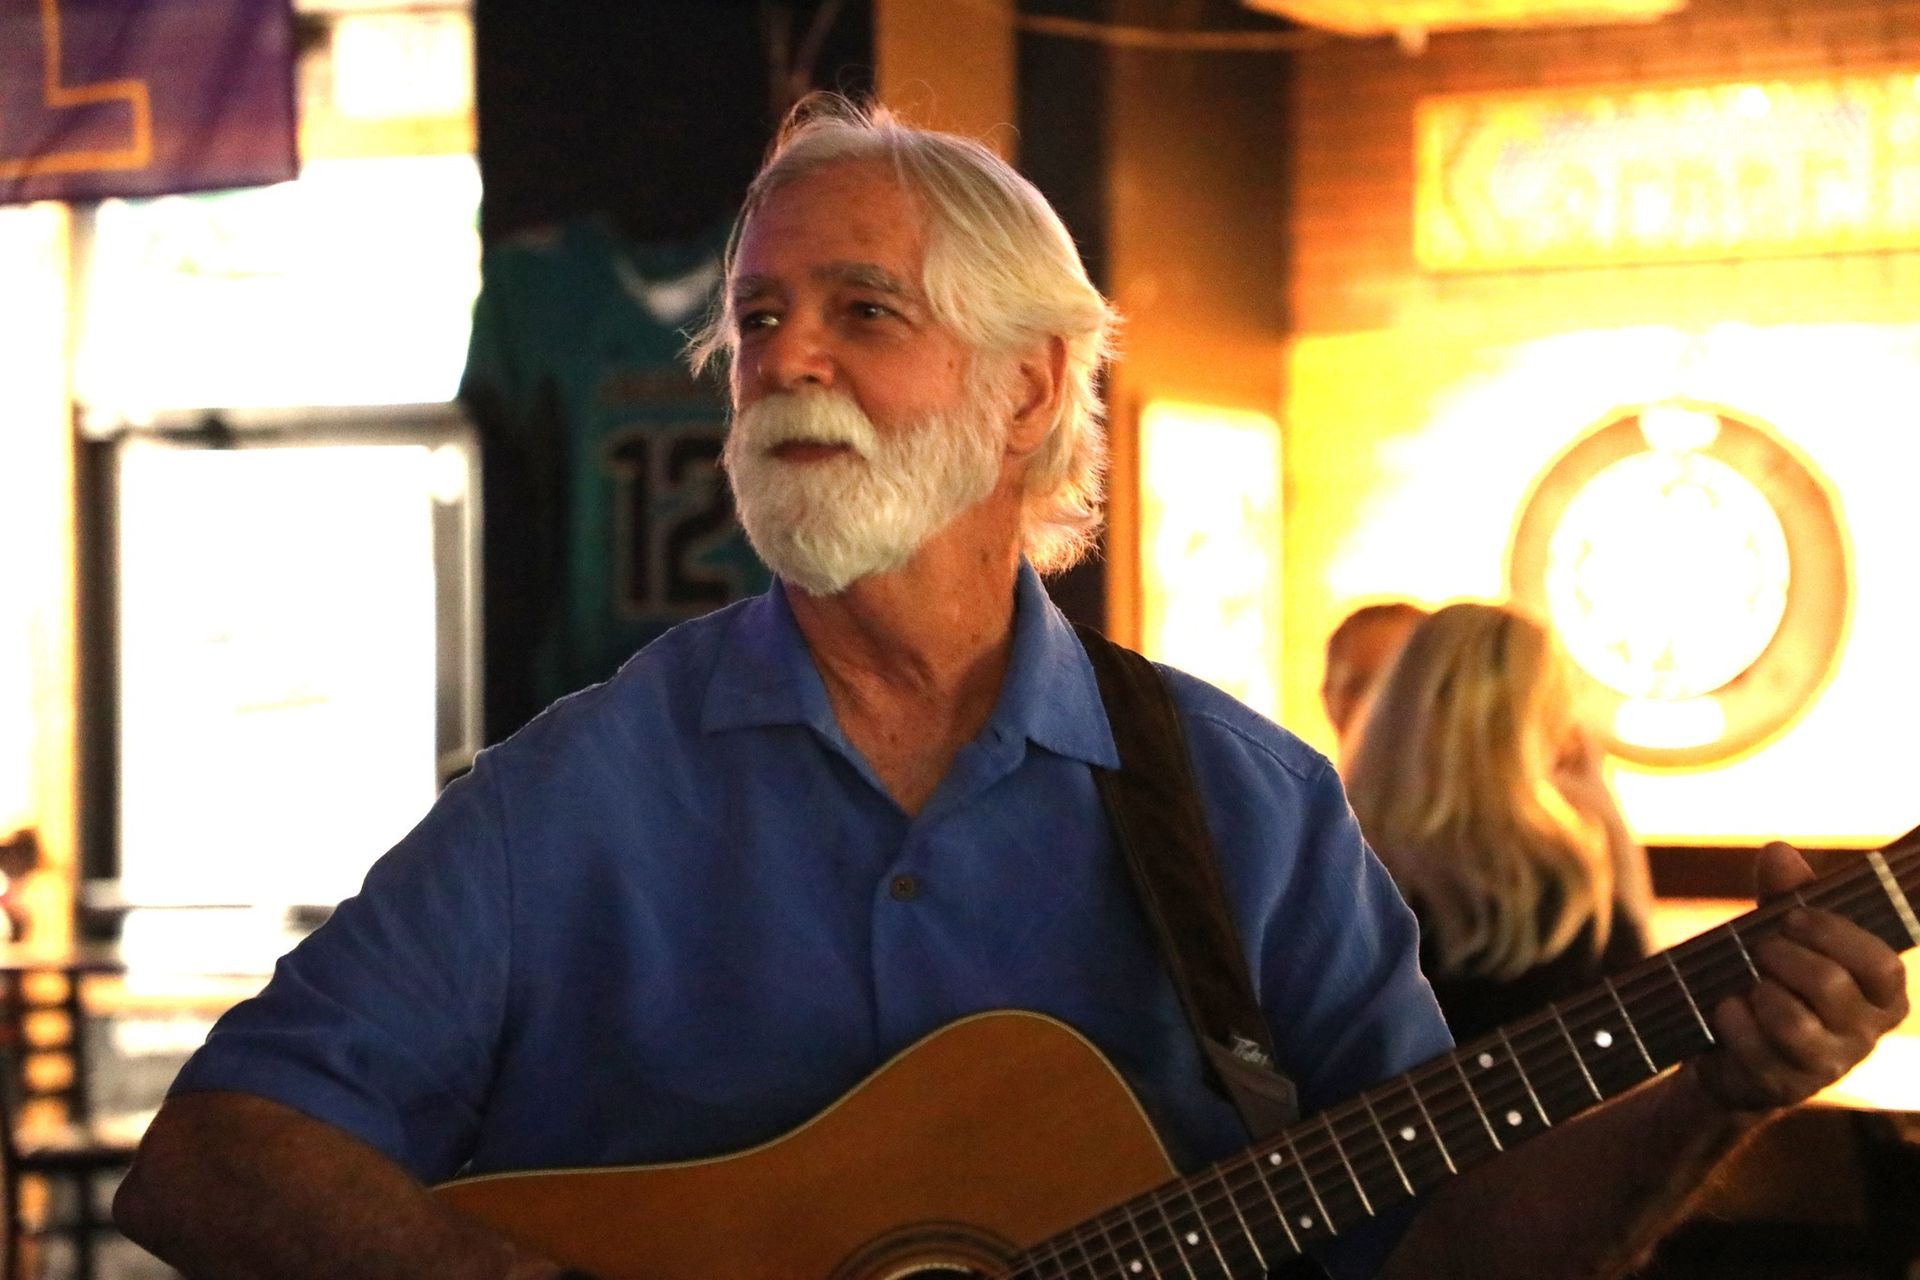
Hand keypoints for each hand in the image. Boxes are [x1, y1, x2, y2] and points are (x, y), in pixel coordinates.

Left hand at [1691, 842, 1909, 1112]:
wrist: (1731, 1050)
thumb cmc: (1770, 979)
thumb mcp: (1780, 932)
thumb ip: (1785, 892)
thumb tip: (1778, 851)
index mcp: (1880, 994)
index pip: (1881, 964)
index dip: (1834, 933)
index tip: (1791, 915)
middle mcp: (1864, 1034)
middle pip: (1830, 986)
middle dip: (1781, 956)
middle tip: (1759, 948)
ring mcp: (1827, 1066)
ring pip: (1792, 1021)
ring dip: (1757, 990)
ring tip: (1747, 982)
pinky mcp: (1785, 1088)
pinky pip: (1753, 1047)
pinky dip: (1730, 1018)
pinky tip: (1724, 1009)